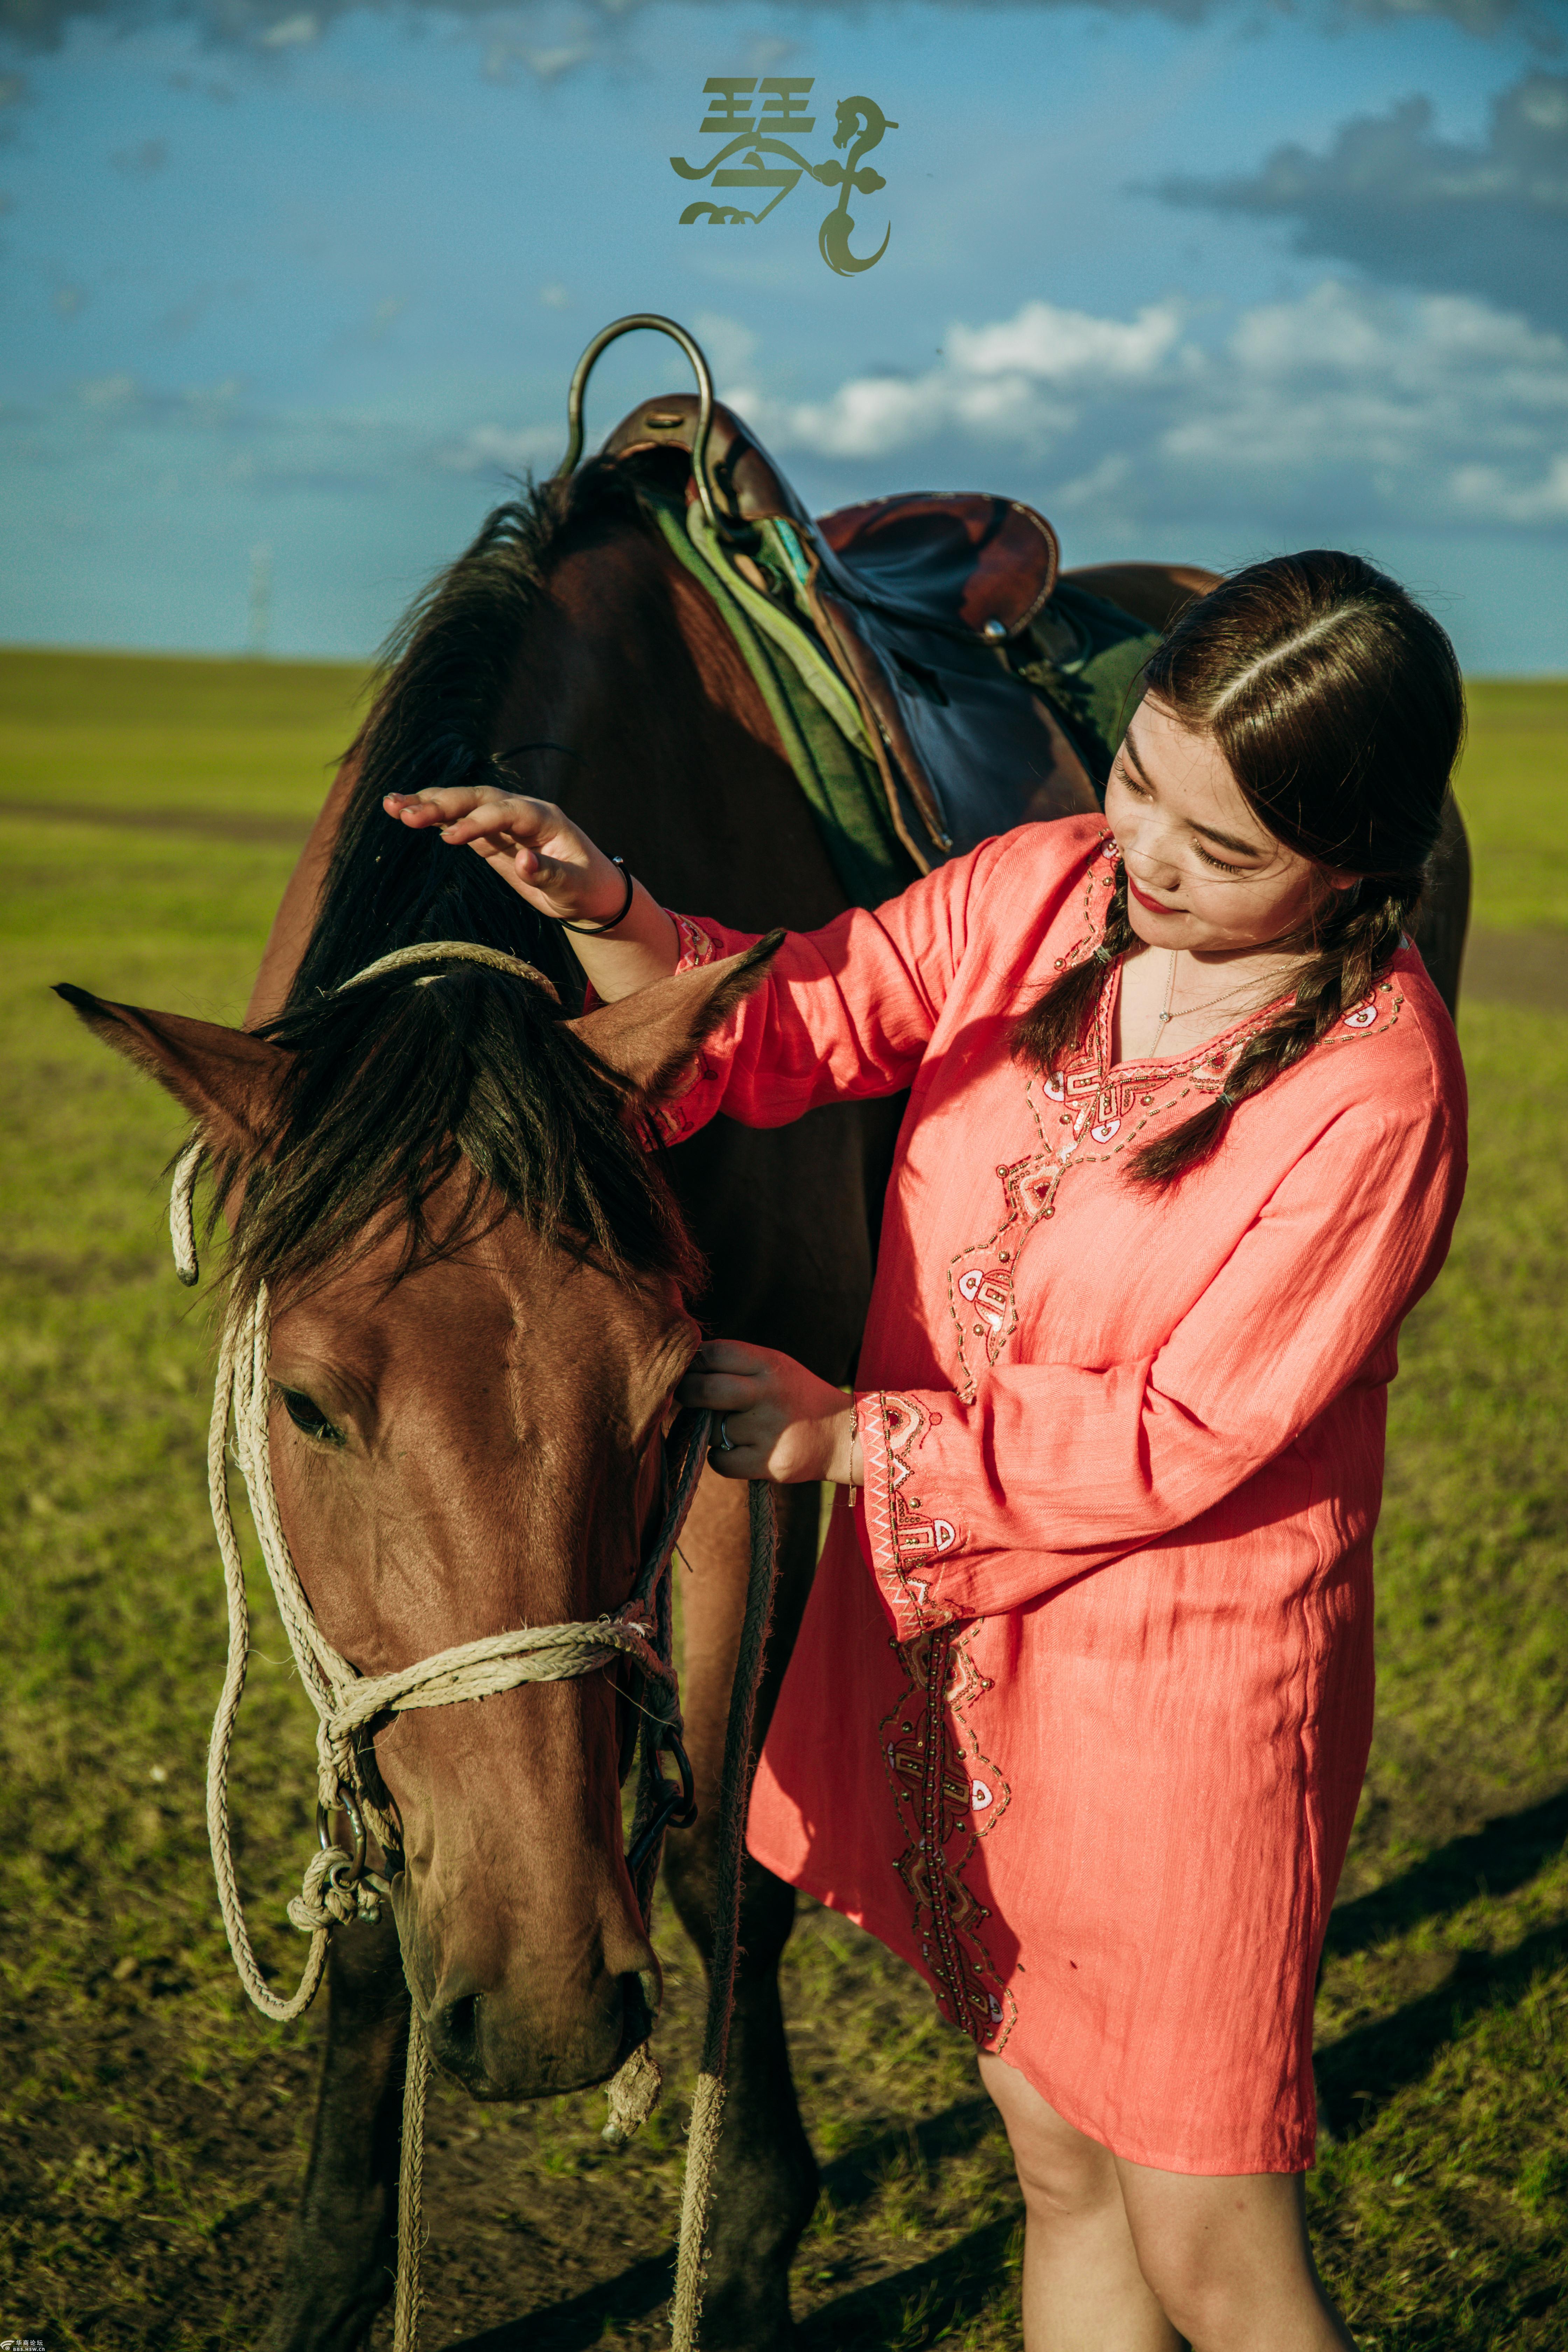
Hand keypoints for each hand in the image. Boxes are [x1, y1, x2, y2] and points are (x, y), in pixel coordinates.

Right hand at [383, 785, 626, 925]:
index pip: (505, 812)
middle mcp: (520, 811)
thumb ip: (551, 874)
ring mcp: (502, 820)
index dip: (478, 823)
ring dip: (428, 802)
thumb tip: (524, 862)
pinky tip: (402, 811)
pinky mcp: (489, 834)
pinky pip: (457, 819)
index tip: (450, 839)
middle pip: (477, 798)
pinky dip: (432, 815)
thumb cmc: (586, 888)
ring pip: (462, 803)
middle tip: (405, 813)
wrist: (590, 889)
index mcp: (544, 818)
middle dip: (442, 804)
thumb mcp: (574, 887)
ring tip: (390, 805)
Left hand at [677, 1340, 858, 1486]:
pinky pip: (720, 1461)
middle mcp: (769, 1393)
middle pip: (705, 1390)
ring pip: (711, 1429)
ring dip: (712, 1430)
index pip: (714, 1353)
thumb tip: (682, 1371)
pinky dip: (721, 1458)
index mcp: (769, 1364)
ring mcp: (769, 1429)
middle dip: (687, 1394)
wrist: (842, 1435)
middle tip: (687, 1398)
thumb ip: (735, 1365)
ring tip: (735, 1428)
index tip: (689, 1372)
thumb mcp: (775, 1367)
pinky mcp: (769, 1463)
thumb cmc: (795, 1397)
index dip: (693, 1363)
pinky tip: (739, 1451)